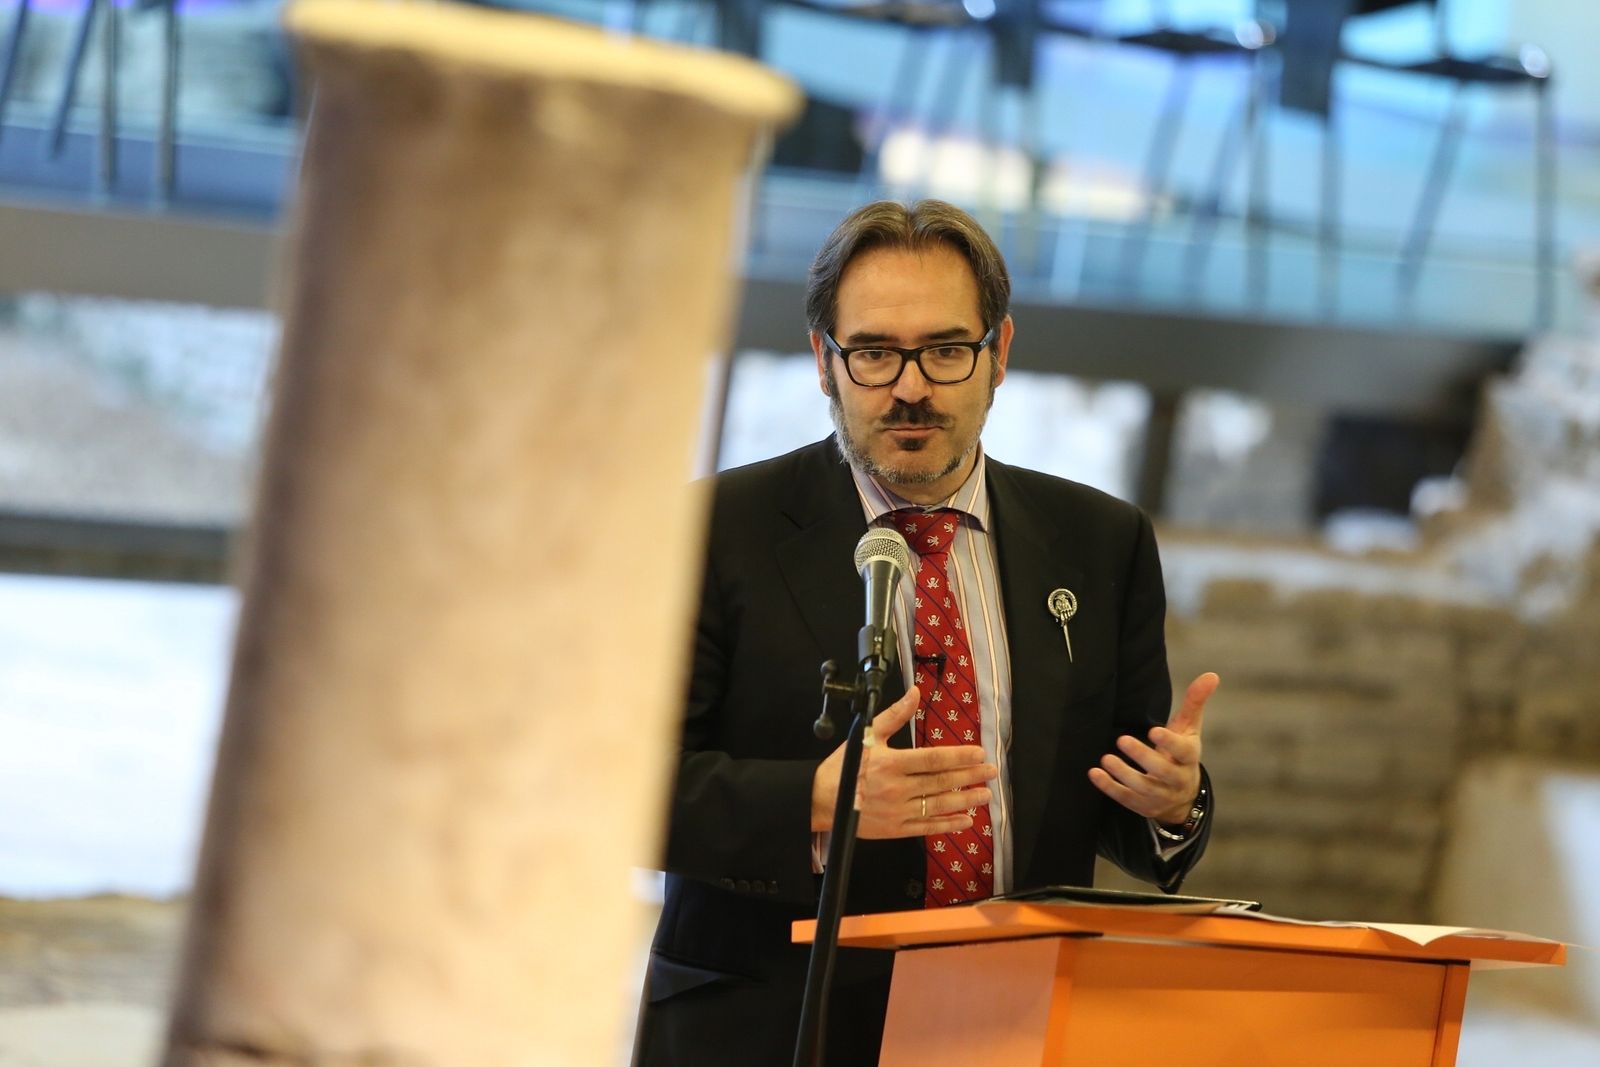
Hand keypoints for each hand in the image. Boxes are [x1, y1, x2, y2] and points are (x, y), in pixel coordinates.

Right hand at [811, 685, 997, 838]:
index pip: (933, 759)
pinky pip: (927, 827)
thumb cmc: (844, 767)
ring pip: (938, 805)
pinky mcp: (895, 829)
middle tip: (991, 772)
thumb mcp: (867, 735)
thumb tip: (914, 692)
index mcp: (891, 763)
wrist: (820, 800)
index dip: (958, 756)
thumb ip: (894, 715)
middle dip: (969, 776)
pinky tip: (966, 820)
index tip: (979, 754)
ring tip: (985, 795)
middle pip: (941, 782)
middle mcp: (897, 788)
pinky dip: (947, 824)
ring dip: (965, 800)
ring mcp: (897, 811)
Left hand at [1089, 672, 1217, 824]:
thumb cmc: (1182, 753)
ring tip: (1106, 758)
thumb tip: (1212, 675)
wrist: (1182, 797)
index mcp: (1188, 758)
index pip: (1183, 751)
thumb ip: (1195, 702)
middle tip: (1122, 739)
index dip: (1170, 743)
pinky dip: (1109, 788)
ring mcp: (1159, 795)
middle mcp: (1176, 779)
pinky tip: (1094, 773)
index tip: (1154, 730)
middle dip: (1142, 756)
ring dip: (1123, 773)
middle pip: (1161, 771)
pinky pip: (1125, 799)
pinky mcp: (1142, 805)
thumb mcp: (1189, 729)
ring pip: (1142, 788)